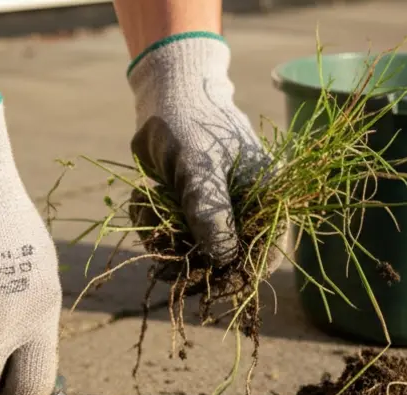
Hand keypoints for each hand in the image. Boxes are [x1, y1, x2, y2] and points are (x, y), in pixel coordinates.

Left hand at [127, 34, 287, 274]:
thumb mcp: (200, 168)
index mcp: (264, 198)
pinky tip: (141, 196)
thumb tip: (224, 260)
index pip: (264, 252)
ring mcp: (213, 213)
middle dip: (190, 262)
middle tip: (161, 260)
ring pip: (192, 253)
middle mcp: (243, 210)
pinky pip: (170, 237)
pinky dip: (150, 226)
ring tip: (144, 206)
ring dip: (163, 242)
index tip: (212, 287)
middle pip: (224, 261)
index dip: (241, 275)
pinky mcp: (186, 212)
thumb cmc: (191, 122)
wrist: (163, 94)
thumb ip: (211, 213)